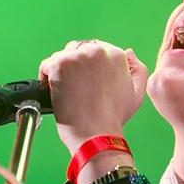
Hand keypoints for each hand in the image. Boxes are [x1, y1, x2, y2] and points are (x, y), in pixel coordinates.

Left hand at [38, 40, 148, 154]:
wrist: (96, 135)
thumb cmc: (113, 118)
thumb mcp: (137, 92)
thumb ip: (137, 69)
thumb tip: (128, 52)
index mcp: (116, 55)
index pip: (95, 48)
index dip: (87, 65)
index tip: (84, 80)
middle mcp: (97, 51)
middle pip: (77, 49)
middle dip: (73, 66)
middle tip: (73, 87)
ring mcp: (77, 57)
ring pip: (61, 57)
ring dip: (60, 71)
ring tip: (65, 90)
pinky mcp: (60, 66)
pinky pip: (46, 65)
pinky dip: (46, 77)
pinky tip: (53, 90)